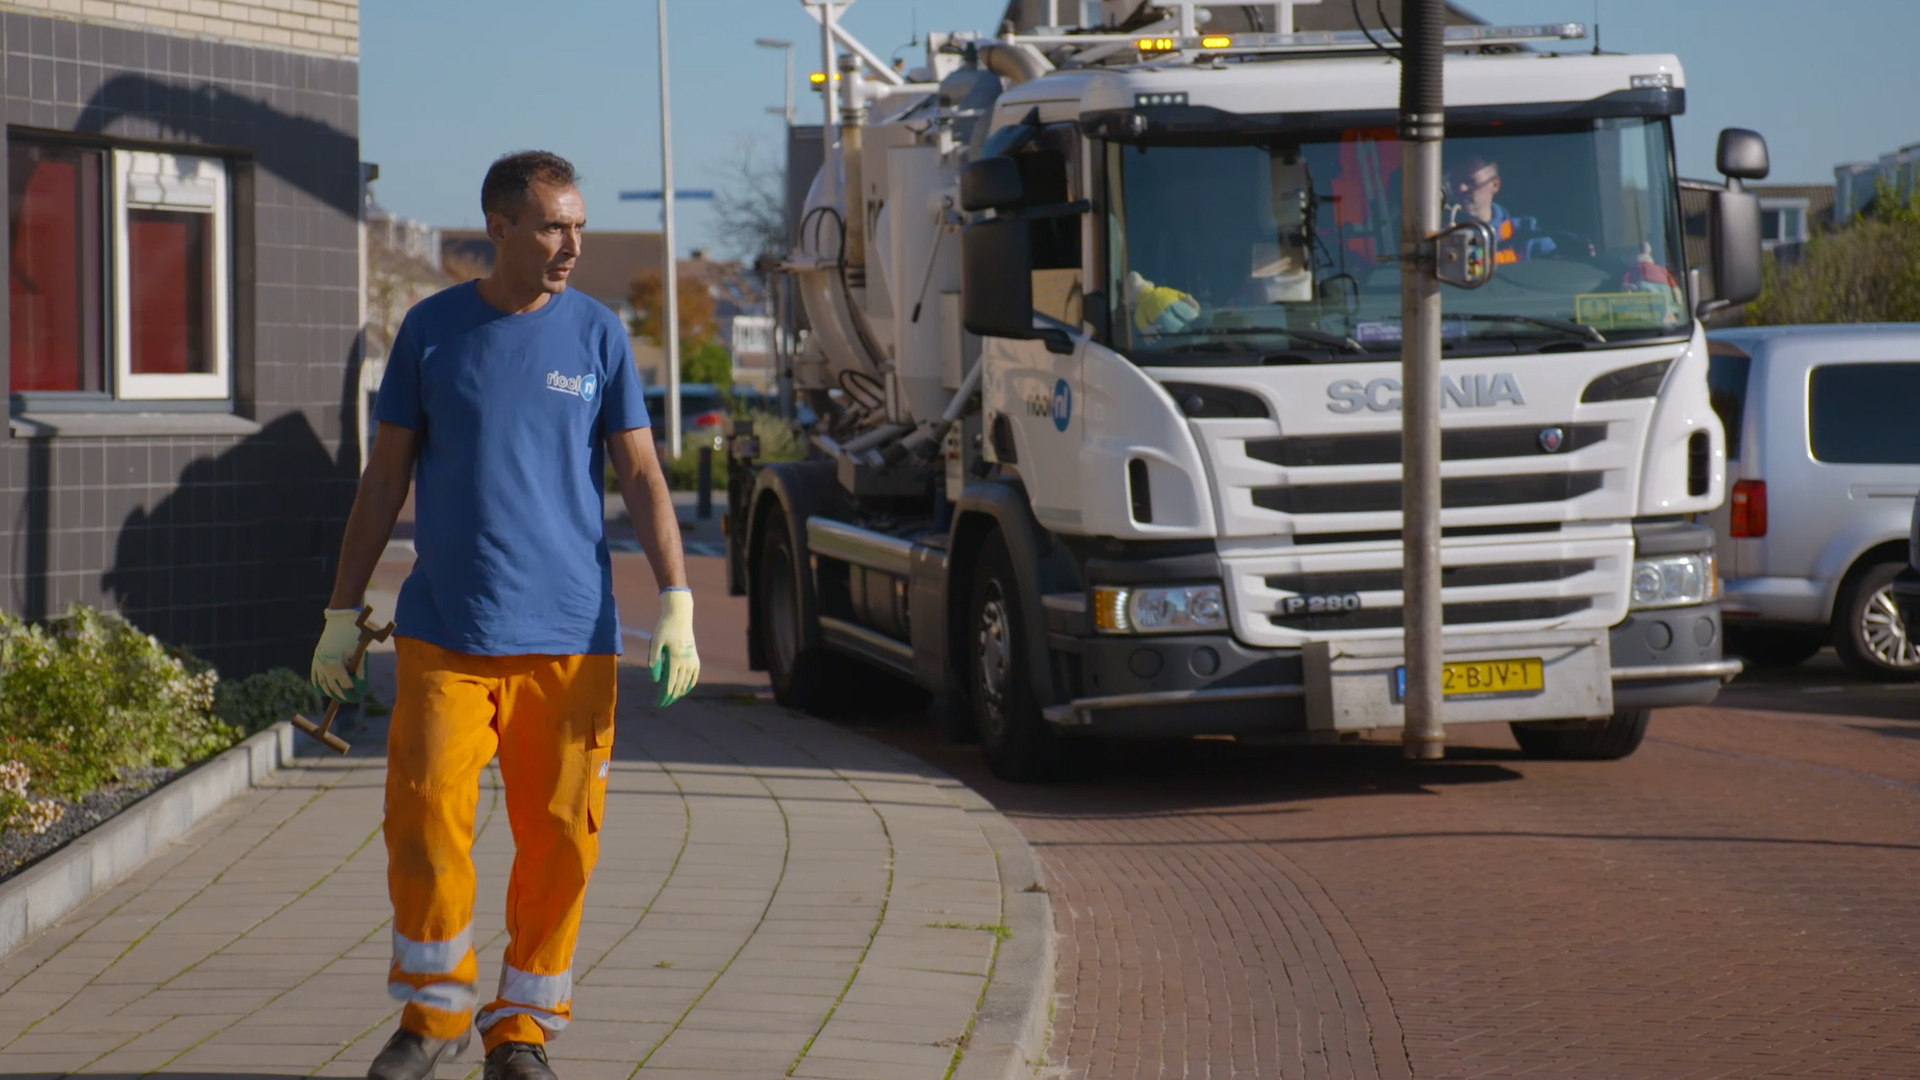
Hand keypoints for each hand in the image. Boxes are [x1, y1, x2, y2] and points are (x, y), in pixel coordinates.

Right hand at [311, 608, 367, 703]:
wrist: (340, 621)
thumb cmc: (353, 636)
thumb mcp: (359, 654)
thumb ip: (360, 672)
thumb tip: (360, 688)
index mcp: (334, 664)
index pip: (344, 685)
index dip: (352, 693)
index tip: (359, 696)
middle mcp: (323, 665)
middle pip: (333, 688)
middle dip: (343, 696)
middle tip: (353, 700)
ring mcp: (317, 662)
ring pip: (322, 685)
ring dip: (331, 693)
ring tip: (342, 697)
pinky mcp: (316, 659)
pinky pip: (315, 678)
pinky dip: (320, 686)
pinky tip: (327, 691)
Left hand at [649, 589, 699, 707]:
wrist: (679, 618)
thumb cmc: (664, 629)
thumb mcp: (655, 642)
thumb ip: (654, 661)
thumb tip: (654, 681)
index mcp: (675, 659)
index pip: (669, 684)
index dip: (663, 697)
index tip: (657, 704)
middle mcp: (686, 662)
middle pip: (678, 687)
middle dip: (669, 698)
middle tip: (661, 705)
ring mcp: (692, 661)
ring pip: (686, 683)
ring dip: (678, 693)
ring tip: (670, 699)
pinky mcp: (695, 659)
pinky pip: (694, 677)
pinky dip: (688, 686)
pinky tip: (683, 691)